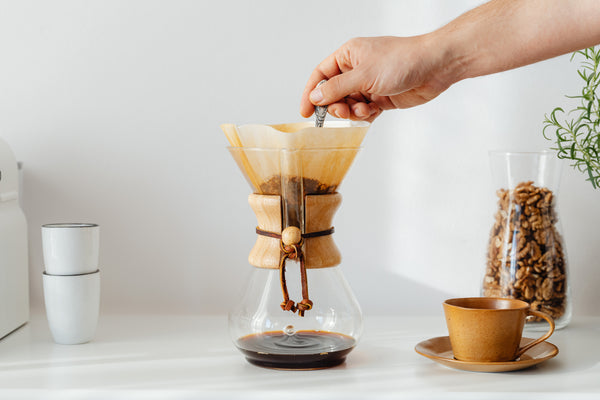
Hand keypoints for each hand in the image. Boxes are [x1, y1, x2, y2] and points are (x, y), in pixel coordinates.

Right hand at [300, 36, 458, 121]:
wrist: (435, 67)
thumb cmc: (402, 60)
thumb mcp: (364, 75)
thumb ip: (337, 88)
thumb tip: (315, 96)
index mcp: (349, 55)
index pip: (321, 75)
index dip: (311, 93)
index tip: (305, 112)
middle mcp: (357, 69)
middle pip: (333, 93)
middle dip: (336, 106)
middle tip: (342, 112)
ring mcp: (369, 84)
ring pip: (349, 105)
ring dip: (353, 112)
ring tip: (365, 110)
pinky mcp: (381, 97)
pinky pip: (364, 111)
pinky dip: (366, 115)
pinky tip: (373, 112)